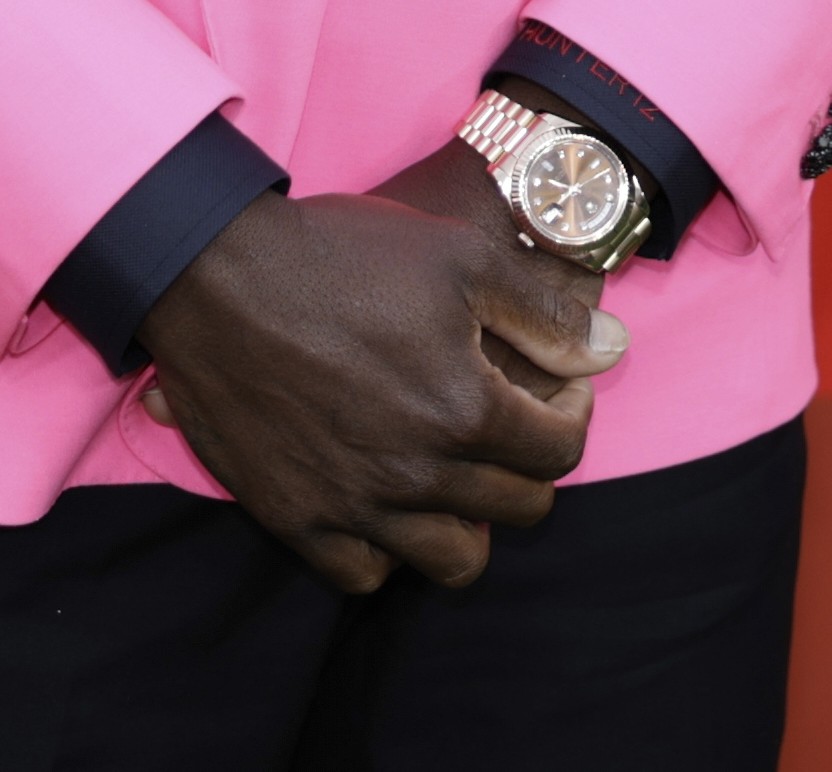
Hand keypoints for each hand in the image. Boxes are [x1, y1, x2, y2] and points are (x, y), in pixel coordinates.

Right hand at [133, 141, 625, 592]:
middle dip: (530, 464)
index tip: (555, 385)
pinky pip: (364, 576)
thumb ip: (545, 313)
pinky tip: (389, 500)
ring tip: (455, 471)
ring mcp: (354, 504)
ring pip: (451, 561)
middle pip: (519, 508)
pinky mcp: (297, 519)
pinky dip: (387, 551)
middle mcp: (416, 472)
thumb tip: (613, 348)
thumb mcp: (462, 258)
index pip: (560, 452)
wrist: (218, 275)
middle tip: (509, 421)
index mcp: (466, 409)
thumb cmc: (344, 255)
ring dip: (469, 521)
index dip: (572, 414)